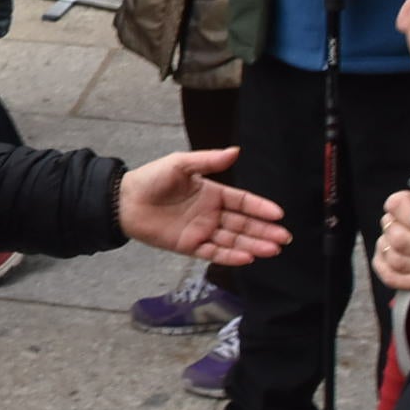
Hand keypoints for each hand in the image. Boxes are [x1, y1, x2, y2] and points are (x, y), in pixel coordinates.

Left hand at [117, 148, 288, 264]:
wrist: (124, 201)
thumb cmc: (152, 178)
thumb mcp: (181, 164)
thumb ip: (208, 160)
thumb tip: (236, 151)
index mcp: (212, 193)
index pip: (242, 202)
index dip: (260, 207)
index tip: (279, 214)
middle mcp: (211, 214)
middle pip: (243, 224)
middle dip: (264, 231)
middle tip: (284, 238)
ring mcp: (202, 231)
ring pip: (233, 240)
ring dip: (253, 245)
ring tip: (272, 249)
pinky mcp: (190, 246)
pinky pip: (214, 253)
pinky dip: (230, 256)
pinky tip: (248, 257)